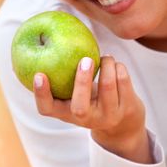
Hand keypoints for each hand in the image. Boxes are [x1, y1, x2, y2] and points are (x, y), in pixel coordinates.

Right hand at [34, 56, 150, 162]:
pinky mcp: (127, 108)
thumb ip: (63, 78)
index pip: (47, 109)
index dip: (41, 94)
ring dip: (106, 64)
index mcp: (67, 114)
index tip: (38, 75)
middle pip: (80, 106)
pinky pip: (123, 80)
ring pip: (108, 85)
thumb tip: (46, 41)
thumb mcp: (74, 96)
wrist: (123, 125)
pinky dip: (118, 67)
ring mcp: (108, 116)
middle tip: (85, 60)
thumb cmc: (91, 101)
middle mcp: (87, 120)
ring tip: (104, 58)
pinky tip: (115, 64)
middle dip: (82, 81)